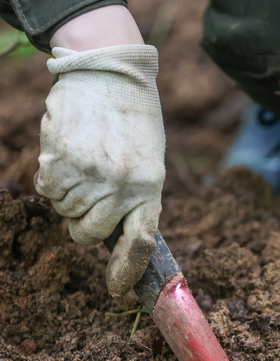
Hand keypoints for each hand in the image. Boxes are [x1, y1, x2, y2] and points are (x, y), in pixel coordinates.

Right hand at [35, 44, 165, 296]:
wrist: (109, 71)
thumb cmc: (132, 118)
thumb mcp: (148, 159)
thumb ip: (134, 195)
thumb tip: (114, 233)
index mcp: (150, 186)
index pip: (140, 242)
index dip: (125, 271)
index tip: (115, 289)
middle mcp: (123, 186)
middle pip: (89, 235)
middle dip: (83, 224)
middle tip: (88, 196)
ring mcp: (91, 175)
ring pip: (65, 212)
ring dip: (68, 195)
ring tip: (83, 160)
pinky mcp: (61, 160)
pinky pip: (48, 189)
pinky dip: (52, 177)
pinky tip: (66, 151)